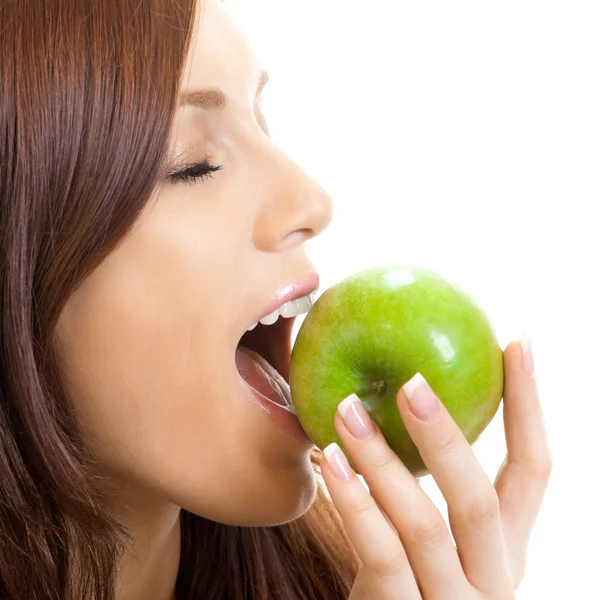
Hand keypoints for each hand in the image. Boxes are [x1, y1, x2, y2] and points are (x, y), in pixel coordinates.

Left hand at [320, 340, 551, 598]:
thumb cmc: (404, 579)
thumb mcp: (430, 537)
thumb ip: (425, 484)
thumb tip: (396, 388)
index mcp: (505, 547)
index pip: (533, 470)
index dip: (530, 406)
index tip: (517, 342)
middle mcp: (492, 577)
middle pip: (480, 500)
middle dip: (447, 435)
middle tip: (412, 381)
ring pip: (425, 524)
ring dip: (383, 460)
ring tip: (347, 409)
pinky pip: (382, 554)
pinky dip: (355, 503)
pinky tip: (330, 461)